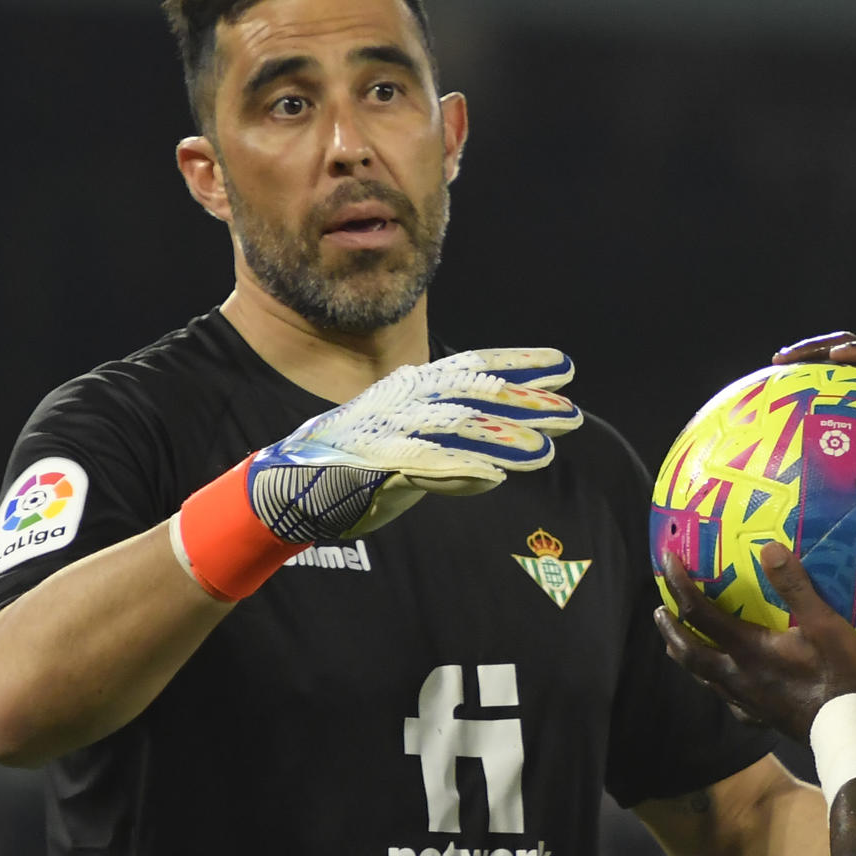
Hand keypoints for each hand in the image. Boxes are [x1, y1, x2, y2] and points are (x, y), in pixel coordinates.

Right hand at [248, 347, 581, 540]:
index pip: (475, 368)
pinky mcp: (371, 465)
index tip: (564, 366)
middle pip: (475, 395)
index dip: (520, 364)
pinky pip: (421, 465)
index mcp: (413, 390)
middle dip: (526, 404)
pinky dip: (458, 470)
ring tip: (545, 452)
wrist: (283, 491)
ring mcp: (388, 431)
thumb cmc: (352, 469)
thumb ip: (456, 456)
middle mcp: (403, 402)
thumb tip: (499, 467)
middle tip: (571, 414)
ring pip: (455, 429)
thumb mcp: (411, 455)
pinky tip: (492, 478)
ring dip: (502, 441)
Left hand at [654, 545, 855, 742]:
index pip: (700, 613)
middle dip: (670, 628)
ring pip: (703, 677)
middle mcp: (736, 675)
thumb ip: (795, 586)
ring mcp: (744, 701)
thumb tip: (768, 548)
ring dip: (686, 655)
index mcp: (747, 649)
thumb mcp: (824, 624)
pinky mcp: (757, 717)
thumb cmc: (838, 674)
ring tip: (677, 642)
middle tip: (659, 611)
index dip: (680, 585)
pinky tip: (723, 683)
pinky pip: (726, 698)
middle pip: (688, 651)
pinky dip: (715, 683)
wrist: (846, 730)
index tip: (667, 561)